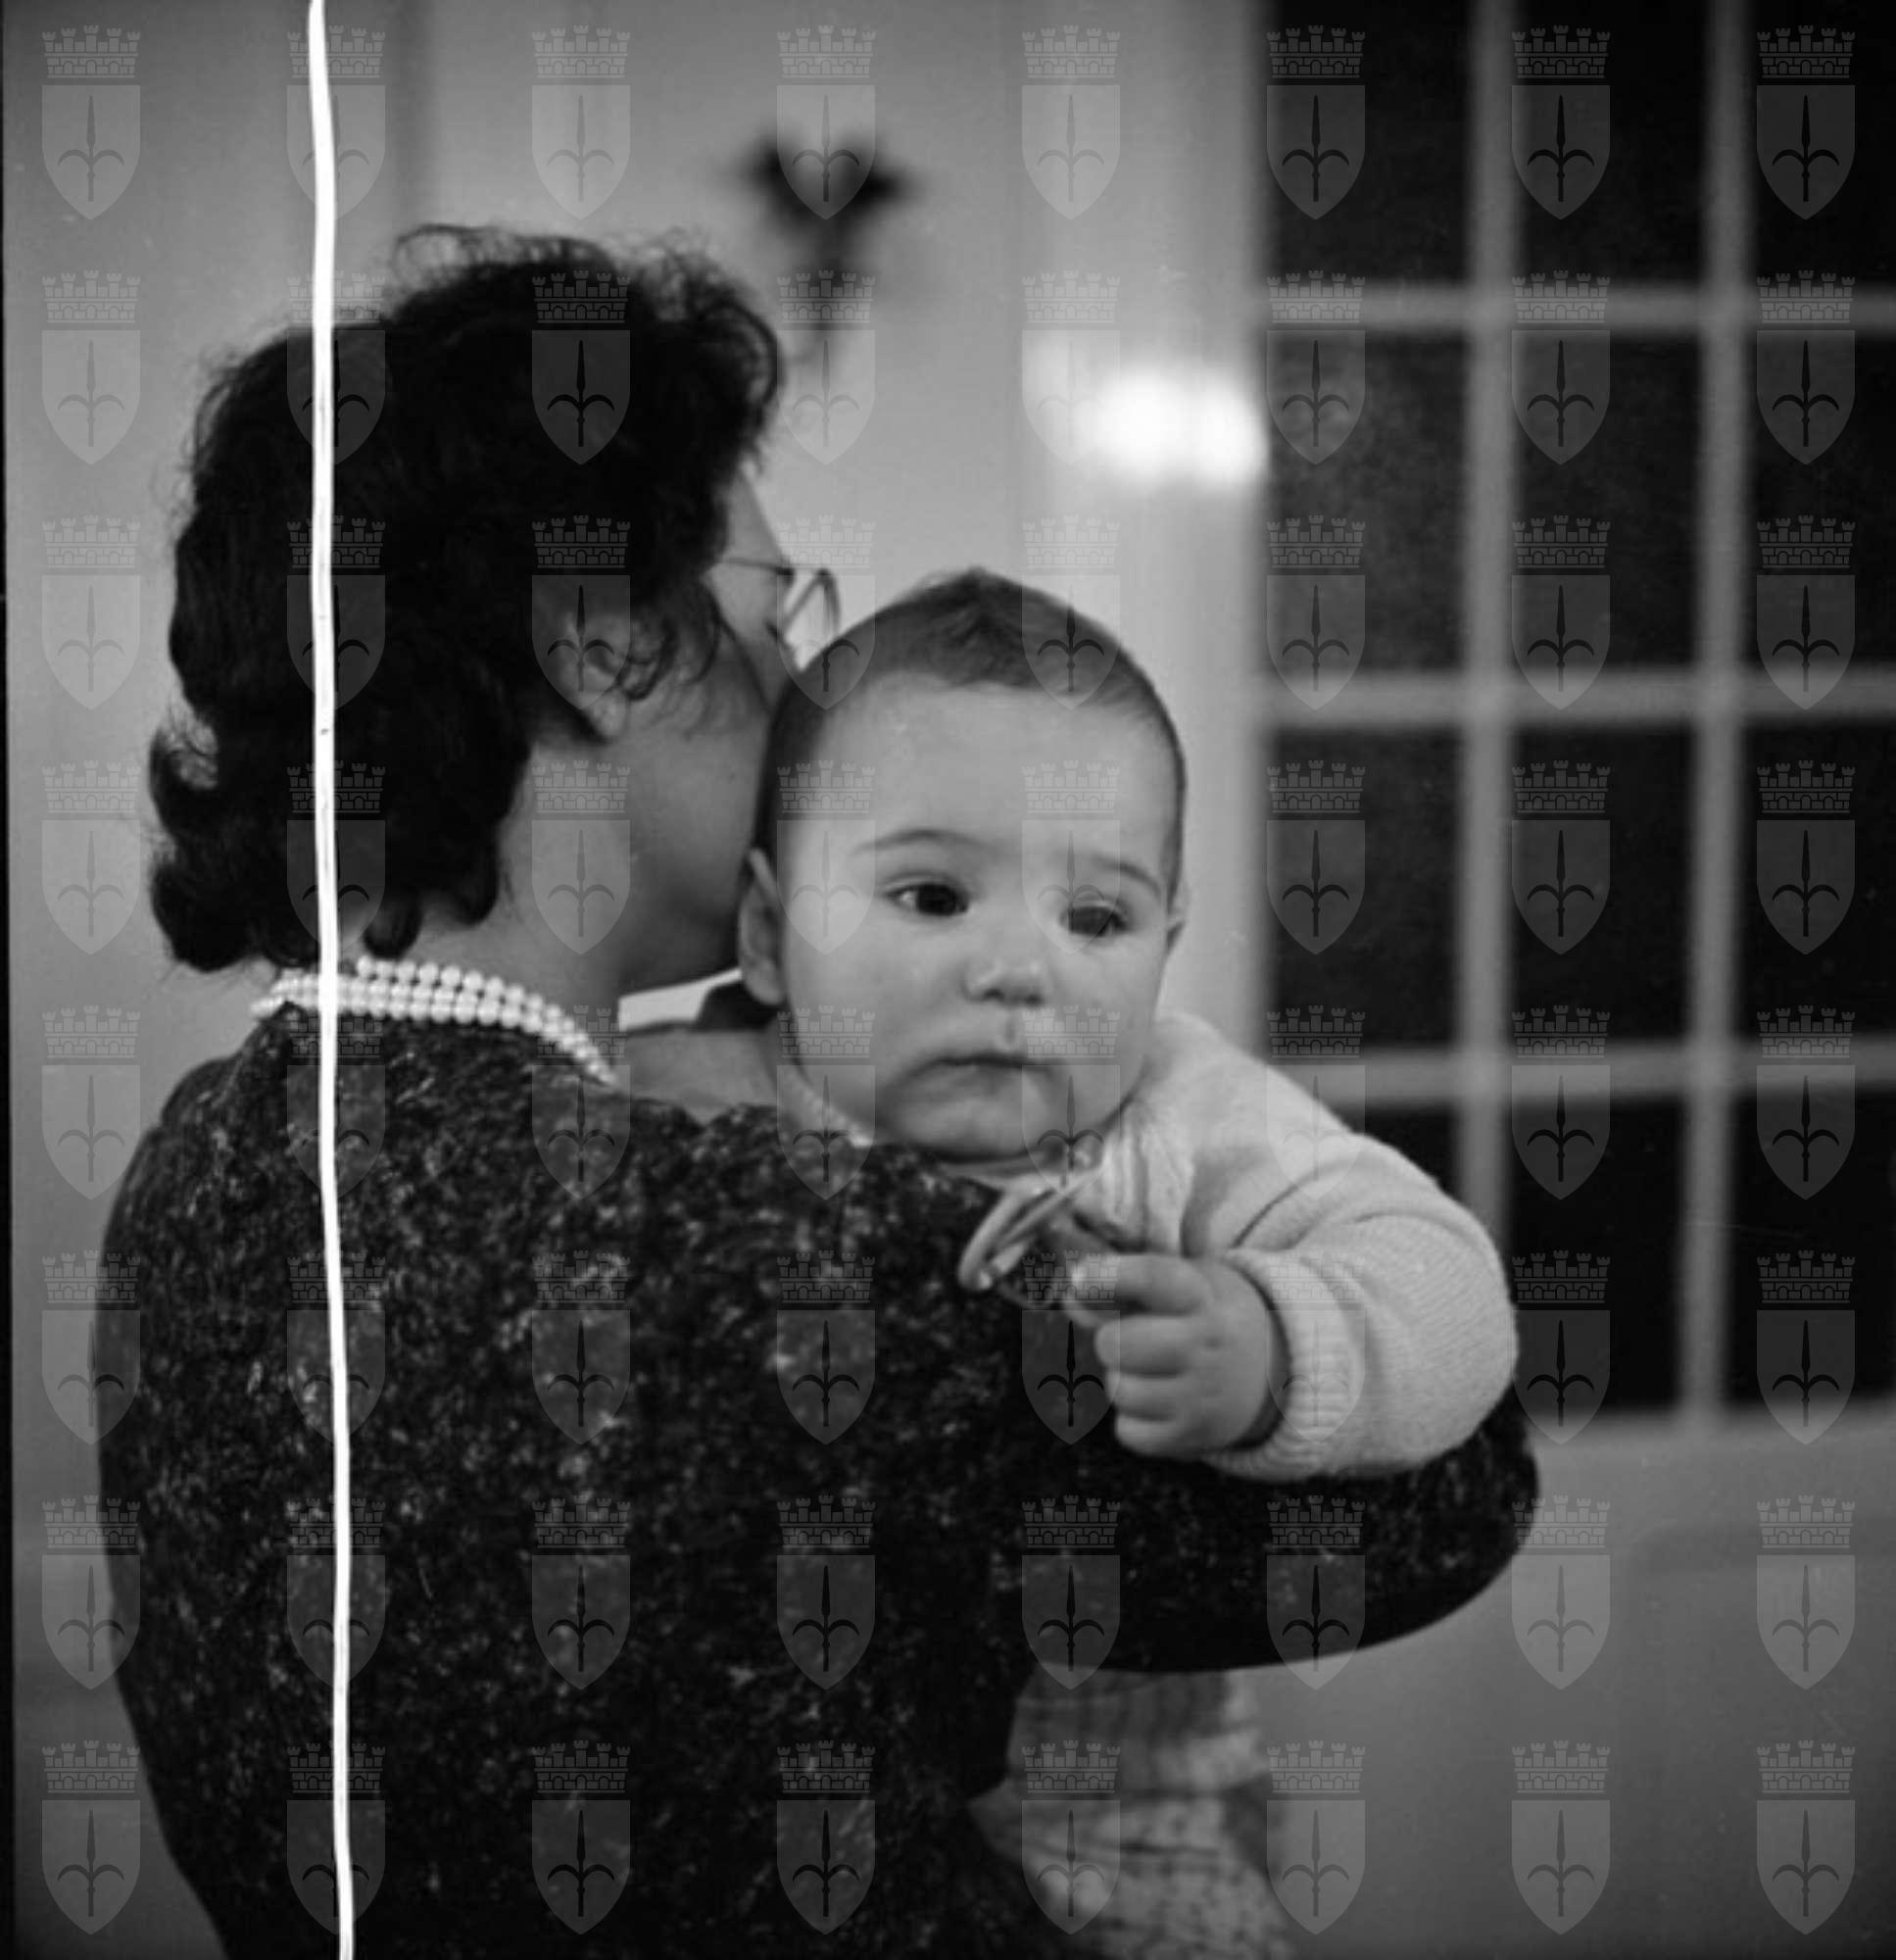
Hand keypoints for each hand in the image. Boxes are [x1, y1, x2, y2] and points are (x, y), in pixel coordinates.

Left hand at [1055, 1236, 1278, 1457]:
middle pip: (1115, 1343)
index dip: (1109, 1277)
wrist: (1272, 1369)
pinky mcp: (1195, 1435)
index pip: (1152, 1278)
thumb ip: (1121, 1287)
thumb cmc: (1203, 1316)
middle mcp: (1206, 1344)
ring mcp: (1202, 1393)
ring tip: (1152, 1371)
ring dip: (1121, 1380)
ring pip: (1117, 1389)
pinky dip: (1133, 1420)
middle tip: (1129, 1339)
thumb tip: (1071, 1299)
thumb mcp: (1179, 1285)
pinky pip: (1129, 1432)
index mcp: (1200, 1296)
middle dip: (1109, 1340)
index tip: (1080, 1279)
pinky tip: (1159, 1402)